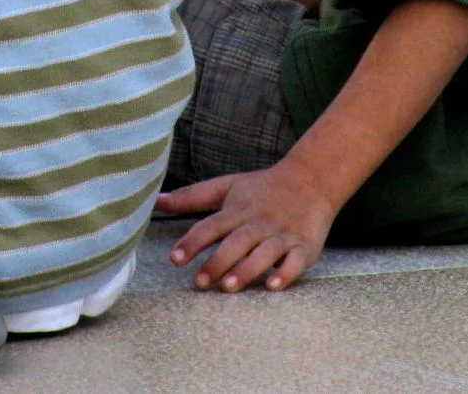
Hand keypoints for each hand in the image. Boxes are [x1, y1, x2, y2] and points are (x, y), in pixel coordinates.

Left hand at [153, 161, 334, 292]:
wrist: (311, 180)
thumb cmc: (262, 188)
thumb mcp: (226, 186)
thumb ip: (192, 196)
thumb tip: (156, 200)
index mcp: (237, 210)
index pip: (211, 226)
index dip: (192, 242)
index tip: (174, 259)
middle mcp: (258, 223)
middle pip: (236, 242)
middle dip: (217, 262)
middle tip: (198, 283)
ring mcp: (282, 234)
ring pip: (264, 253)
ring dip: (246, 269)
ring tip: (228, 286)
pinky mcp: (304, 246)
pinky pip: (296, 261)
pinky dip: (286, 272)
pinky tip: (273, 285)